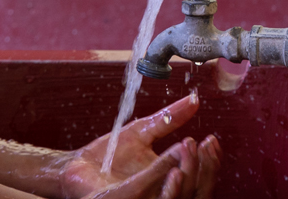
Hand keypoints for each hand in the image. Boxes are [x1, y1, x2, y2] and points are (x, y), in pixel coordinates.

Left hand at [59, 94, 220, 198]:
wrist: (77, 166)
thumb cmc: (109, 156)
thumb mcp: (143, 132)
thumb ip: (169, 119)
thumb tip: (194, 99)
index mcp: (168, 184)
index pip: (200, 182)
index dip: (210, 164)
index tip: (211, 140)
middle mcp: (160, 197)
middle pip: (195, 194)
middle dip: (202, 170)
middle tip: (199, 144)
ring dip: (186, 176)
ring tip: (186, 149)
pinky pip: (147, 197)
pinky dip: (162, 184)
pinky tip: (170, 170)